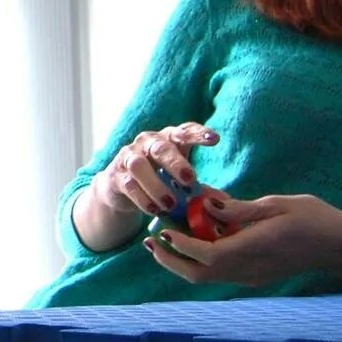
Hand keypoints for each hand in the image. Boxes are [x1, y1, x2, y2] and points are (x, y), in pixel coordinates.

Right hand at [90, 122, 216, 217]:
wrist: (120, 188)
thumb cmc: (159, 179)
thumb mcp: (181, 182)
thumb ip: (201, 190)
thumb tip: (225, 202)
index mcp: (168, 140)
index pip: (183, 131)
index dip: (198, 134)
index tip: (214, 139)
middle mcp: (147, 143)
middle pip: (161, 147)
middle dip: (176, 163)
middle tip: (189, 180)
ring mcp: (129, 158)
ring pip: (139, 165)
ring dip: (156, 185)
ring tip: (170, 204)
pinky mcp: (116, 176)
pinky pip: (128, 185)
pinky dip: (143, 199)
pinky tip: (154, 210)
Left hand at [144, 193, 341, 286]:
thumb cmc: (314, 219)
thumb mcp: (276, 205)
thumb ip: (238, 209)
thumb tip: (205, 206)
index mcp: (256, 249)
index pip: (208, 256)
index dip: (181, 246)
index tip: (163, 229)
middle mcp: (251, 270)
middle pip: (199, 275)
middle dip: (170, 260)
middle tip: (151, 239)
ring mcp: (253, 277)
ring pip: (206, 278)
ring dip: (181, 261)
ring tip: (162, 239)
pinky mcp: (255, 277)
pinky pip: (219, 273)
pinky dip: (199, 259)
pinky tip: (192, 240)